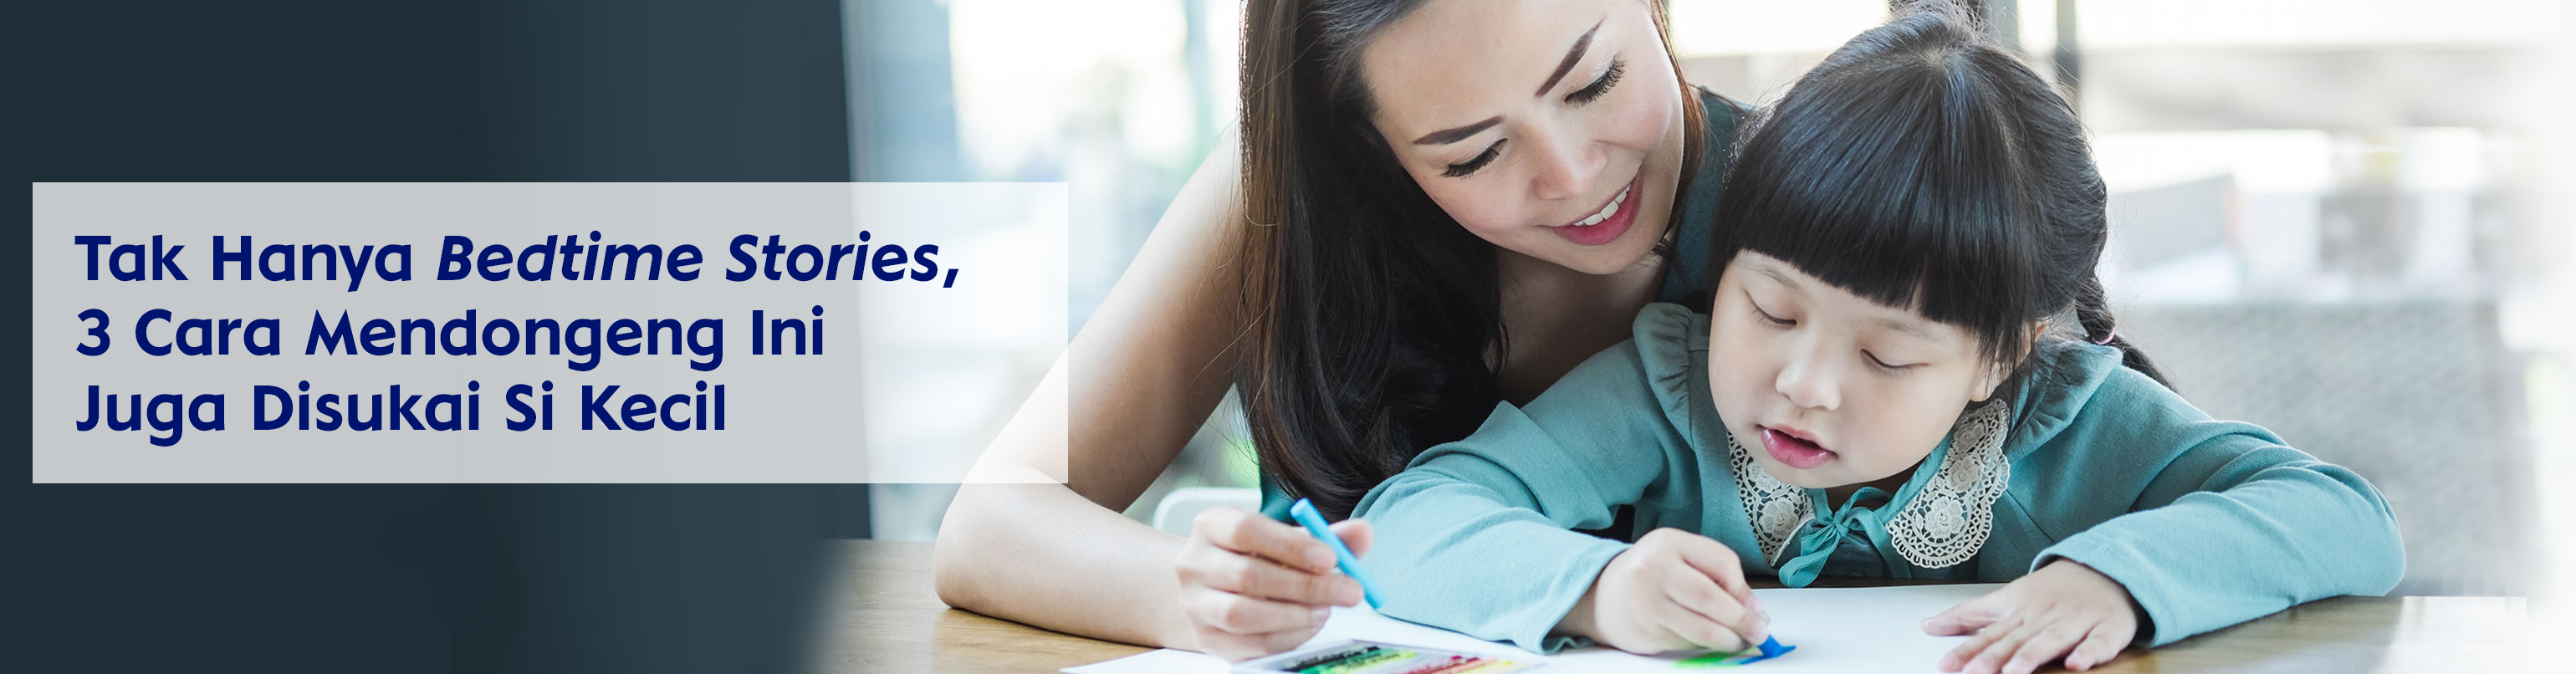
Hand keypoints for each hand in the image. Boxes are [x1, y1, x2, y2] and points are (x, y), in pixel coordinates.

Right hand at [1172, 506, 1371, 659]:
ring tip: (1326, 611)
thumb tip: (1362, 533)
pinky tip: (1308, 627)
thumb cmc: (1255, 557)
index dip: (1291, 546)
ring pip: (1242, 615)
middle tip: (1350, 592)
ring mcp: (1195, 604)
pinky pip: (1247, 645)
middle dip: (1306, 587)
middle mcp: (1194, 563)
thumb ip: (1325, 536)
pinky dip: (1286, 638)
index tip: (1331, 559)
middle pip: (1248, 576)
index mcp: (1212, 525)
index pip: (1246, 530)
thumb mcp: (1285, 539)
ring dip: (1294, 616)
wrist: (1209, 589)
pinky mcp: (1204, 638)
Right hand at [1558, 527, 1769, 654]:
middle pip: (1710, 598)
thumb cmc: (1652, 573)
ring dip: (1728, 640)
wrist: (1603, 595)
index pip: (1721, 563)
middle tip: (1758, 632)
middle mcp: (1653, 570)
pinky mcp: (1645, 632)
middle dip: (1741, 620)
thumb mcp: (1682, 557)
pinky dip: (1705, 646)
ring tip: (1739, 641)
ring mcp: (1646, 603)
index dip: (1744, 589)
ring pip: (1701, 629)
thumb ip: (1717, 573)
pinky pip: (1687, 644)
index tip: (1756, 608)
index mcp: (1668, 543)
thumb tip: (1753, 609)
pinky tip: (1710, 641)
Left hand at [1924, 559, 2141, 672]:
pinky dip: (2090, 652)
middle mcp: (2046, 617)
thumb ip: (1969, 616)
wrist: (2105, 568)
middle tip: (1974, 673)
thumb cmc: (2051, 591)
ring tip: (2015, 671)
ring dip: (2034, 655)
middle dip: (1996, 657)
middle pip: (2018, 639)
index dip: (1967, 650)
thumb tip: (1928, 625)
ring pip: (2053, 640)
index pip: (1990, 634)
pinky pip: (2101, 642)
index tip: (1946, 666)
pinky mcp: (2109, 628)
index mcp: (2021, 612)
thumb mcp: (2007, 600)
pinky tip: (2077, 664)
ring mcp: (2078, 621)